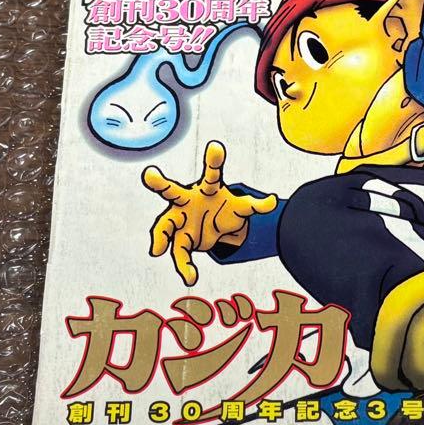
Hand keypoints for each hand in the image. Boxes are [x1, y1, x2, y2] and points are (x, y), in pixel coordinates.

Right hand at [142, 140, 277, 285]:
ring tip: (156, 250)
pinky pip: (179, 253)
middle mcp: (187, 201)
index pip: (211, 174)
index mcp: (207, 189)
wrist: (212, 226)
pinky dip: (185, 266)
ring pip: (165, 226)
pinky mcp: (181, 239)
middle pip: (171, 191)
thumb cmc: (225, 209)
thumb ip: (256, 205)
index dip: (214, 161)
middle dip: (159, 183)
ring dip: (160, 238)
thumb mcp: (242, 208)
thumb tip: (273, 201)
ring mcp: (180, 220)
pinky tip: (191, 278)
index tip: (216, 147)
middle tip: (150, 175)